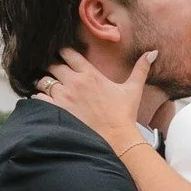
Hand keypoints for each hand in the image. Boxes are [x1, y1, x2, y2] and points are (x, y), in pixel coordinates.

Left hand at [36, 47, 151, 154]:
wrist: (117, 138)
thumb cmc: (124, 115)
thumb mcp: (133, 89)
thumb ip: (141, 68)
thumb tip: (152, 52)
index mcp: (90, 74)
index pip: (68, 53)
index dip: (62, 52)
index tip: (61, 56)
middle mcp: (75, 82)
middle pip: (52, 65)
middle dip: (51, 67)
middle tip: (52, 72)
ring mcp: (64, 97)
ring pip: (43, 81)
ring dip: (43, 83)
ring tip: (46, 88)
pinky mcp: (57, 111)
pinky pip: (38, 99)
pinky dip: (38, 99)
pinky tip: (44, 102)